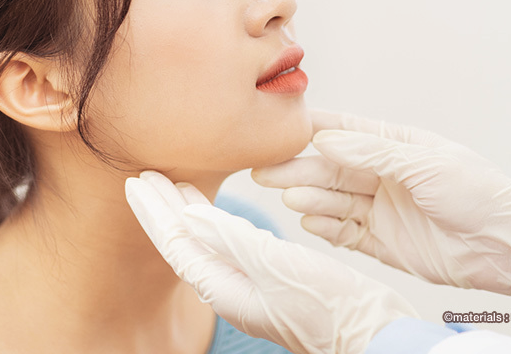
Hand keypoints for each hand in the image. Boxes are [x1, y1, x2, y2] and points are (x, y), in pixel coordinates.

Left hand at [125, 171, 417, 353]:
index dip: (155, 211)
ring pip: (205, 242)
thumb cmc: (329, 305)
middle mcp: (231, 287)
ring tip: (174, 185)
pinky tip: (222, 210)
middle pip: (185, 242)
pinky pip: (229, 243)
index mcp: (225, 287)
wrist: (373, 333)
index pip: (177, 243)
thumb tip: (186, 217)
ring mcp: (250, 285)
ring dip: (187, 212)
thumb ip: (232, 239)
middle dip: (163, 209)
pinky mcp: (271, 278)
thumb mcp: (278, 266)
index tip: (137, 180)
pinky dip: (217, 220)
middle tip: (146, 176)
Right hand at [252, 109, 510, 307]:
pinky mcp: (383, 243)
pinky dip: (325, 226)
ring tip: (289, 195)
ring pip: (334, 200)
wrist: (509, 244)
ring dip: (310, 197)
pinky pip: (345, 232)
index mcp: (395, 147)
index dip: (311, 130)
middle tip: (264, 169)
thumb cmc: (476, 191)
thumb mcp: (422, 162)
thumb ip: (370, 152)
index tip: (278, 127)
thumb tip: (322, 140)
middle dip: (298, 168)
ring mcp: (381, 210)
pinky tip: (308, 220)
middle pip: (330, 169)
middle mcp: (383, 176)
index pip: (344, 133)